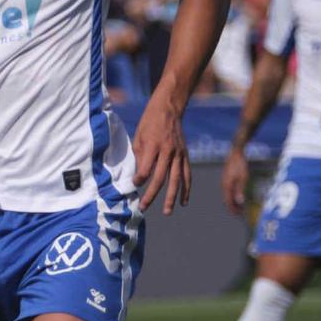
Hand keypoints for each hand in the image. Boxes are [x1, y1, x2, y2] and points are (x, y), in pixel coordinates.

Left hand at [131, 95, 189, 214]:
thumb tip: (139, 177)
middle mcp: (168, 151)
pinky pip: (187, 175)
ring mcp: (178, 154)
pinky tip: (183, 202)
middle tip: (143, 207)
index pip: (146, 169)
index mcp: (153, 145)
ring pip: (176, 180)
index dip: (139, 180)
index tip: (134, 184)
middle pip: (160, 178)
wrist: (169, 109)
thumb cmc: (149, 123)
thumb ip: (140, 157)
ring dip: (171, 197)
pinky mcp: (185, 155)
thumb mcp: (139, 137)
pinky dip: (186, 189)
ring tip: (167, 211)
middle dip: (151, 195)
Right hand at [221, 145, 248, 215]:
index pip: (228, 202)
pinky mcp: (227, 178)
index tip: (239, 215)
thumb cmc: (240, 164)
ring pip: (228, 195)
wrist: (236, 152)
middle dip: (233, 207)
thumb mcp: (243, 178)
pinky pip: (229, 190)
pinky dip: (233, 196)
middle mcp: (224, 185)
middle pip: (227, 200)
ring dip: (233, 202)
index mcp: (226, 186)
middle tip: (241, 213)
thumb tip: (240, 202)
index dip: (233, 209)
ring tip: (241, 206)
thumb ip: (241, 190)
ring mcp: (224, 181)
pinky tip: (239, 196)